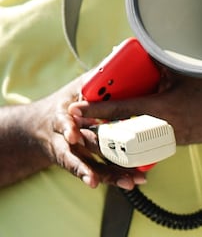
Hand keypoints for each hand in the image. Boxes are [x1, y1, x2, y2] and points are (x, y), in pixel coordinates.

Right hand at [25, 77, 146, 190]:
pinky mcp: (80, 163)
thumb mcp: (75, 88)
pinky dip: (112, 177)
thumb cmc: (65, 103)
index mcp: (63, 117)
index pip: (64, 122)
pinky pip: (97, 172)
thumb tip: (118, 53)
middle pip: (80, 149)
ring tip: (128, 182)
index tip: (72, 134)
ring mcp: (72, 154)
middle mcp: (65, 139)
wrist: (38, 128)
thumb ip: (95, 77)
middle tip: (109, 161)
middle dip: (93, 155)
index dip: (68, 127)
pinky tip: (129, 183)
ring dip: (110, 174)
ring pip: (90, 166)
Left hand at [73, 71, 201, 147]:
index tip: (77, 109)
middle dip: (97, 130)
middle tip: (80, 124)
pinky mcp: (173, 146)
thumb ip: (162, 65)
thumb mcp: (187, 74)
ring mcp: (167, 140)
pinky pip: (145, 149)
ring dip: (111, 141)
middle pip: (119, 134)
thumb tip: (143, 52)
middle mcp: (162, 127)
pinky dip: (131, 146)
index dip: (96, 109)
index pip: (121, 109)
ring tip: (97, 134)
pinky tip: (124, 141)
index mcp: (162, 108)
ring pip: (130, 145)